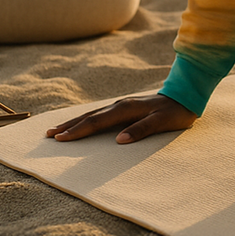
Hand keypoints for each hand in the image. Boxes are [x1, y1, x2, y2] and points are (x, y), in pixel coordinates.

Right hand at [45, 93, 196, 143]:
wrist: (186, 96)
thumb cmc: (175, 112)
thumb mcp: (162, 122)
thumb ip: (142, 130)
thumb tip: (119, 140)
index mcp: (127, 109)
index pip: (97, 122)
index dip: (78, 131)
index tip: (60, 139)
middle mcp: (121, 105)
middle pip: (90, 116)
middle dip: (69, 126)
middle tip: (48, 135)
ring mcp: (122, 105)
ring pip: (93, 114)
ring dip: (74, 122)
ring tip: (57, 130)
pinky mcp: (125, 108)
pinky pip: (100, 114)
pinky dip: (86, 119)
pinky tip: (80, 123)